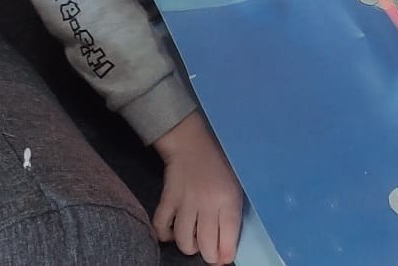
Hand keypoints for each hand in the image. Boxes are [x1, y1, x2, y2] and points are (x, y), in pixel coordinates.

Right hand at [152, 112, 242, 263]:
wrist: (192, 143)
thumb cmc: (220, 164)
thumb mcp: (236, 185)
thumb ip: (233, 212)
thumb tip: (227, 245)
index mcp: (228, 198)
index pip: (227, 236)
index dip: (225, 253)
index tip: (224, 259)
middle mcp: (207, 203)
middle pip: (205, 243)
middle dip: (209, 256)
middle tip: (210, 254)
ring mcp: (185, 202)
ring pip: (183, 240)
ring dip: (189, 247)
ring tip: (194, 243)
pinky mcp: (167, 200)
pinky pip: (161, 226)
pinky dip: (164, 236)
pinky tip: (172, 233)